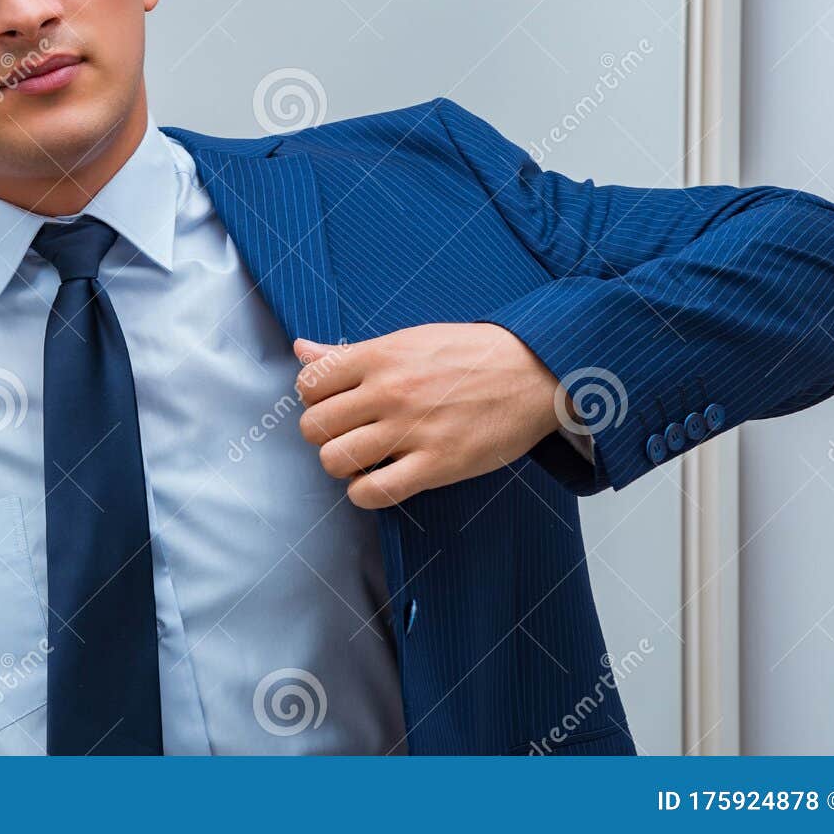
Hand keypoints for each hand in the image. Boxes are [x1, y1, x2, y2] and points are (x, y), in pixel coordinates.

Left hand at [292, 323, 565, 508]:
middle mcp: (389, 392)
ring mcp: (412, 430)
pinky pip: (372, 493)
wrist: (534, 371)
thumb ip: (348, 352)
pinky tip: (381, 480)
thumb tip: (300, 349)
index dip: (315, 399)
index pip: (308, 384)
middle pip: (313, 427)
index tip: (338, 404)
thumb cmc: (468, 354)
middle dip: (325, 435)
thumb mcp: (405, 340)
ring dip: (343, 465)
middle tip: (351, 434)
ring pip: (334, 460)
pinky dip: (365, 494)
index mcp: (379, 357)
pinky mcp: (437, 465)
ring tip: (366, 458)